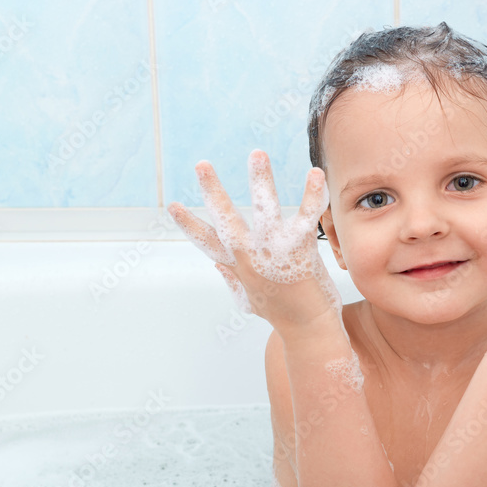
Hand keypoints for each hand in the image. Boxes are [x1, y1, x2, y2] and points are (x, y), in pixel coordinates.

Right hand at [168, 150, 341, 330]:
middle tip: (202, 165)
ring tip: (256, 154)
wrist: (310, 332)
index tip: (171, 206)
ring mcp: (273, 253)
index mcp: (238, 267)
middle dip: (213, 192)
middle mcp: (250, 258)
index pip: (207, 243)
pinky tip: (315, 174)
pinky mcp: (299, 251)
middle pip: (226, 221)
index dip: (189, 225)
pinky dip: (311, 194)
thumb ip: (232, 280)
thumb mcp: (249, 300)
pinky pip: (306, 217)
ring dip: (260, 180)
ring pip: (263, 210)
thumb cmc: (283, 316)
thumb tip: (216, 265)